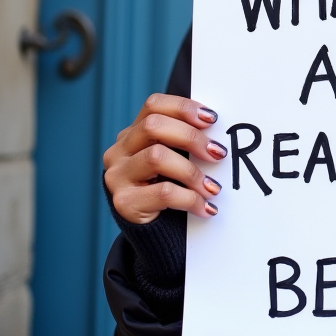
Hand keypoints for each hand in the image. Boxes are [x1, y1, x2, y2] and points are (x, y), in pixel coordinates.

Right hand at [103, 94, 226, 223]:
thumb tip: (219, 133)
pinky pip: (163, 192)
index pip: (153, 105)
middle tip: (218, 153)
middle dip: (191, 137)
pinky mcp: (123, 202)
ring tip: (213, 187)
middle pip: (153, 126)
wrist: (151, 230)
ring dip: (192, 172)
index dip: (183, 107)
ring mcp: (117, 176)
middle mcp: (119, 151)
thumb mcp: (173, 158)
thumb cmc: (167, 186)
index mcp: (132, 134)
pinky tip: (206, 207)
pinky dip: (191, 199)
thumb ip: (184, 141)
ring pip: (156, 157)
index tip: (212, 120)